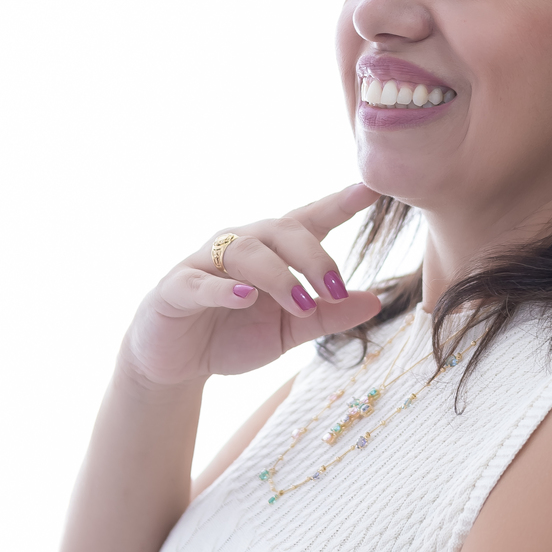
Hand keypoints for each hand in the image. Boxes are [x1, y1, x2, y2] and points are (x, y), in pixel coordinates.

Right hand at [122, 184, 383, 385]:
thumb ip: (328, 317)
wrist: (177, 362)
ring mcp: (205, 263)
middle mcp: (240, 245)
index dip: (338, 203)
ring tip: (301, 304)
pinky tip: (246, 297)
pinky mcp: (176, 288)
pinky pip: (200, 282)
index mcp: (272, 252)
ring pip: (246, 251)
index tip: (370, 188)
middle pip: (281, 230)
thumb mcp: (290, 331)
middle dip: (314, 257)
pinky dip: (225, 289)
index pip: (308, 220)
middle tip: (336, 289)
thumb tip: (376, 301)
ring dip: (278, 276)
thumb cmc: (234, 336)